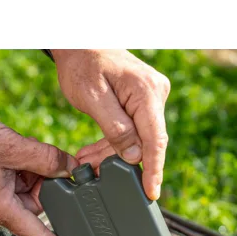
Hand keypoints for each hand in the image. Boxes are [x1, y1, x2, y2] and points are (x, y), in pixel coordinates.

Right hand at [0, 109, 77, 235]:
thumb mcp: (12, 145)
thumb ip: (46, 159)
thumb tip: (69, 167)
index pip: (36, 235)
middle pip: (32, 204)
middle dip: (40, 180)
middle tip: (36, 155)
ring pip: (20, 192)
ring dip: (26, 171)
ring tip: (16, 149)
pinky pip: (7, 186)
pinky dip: (14, 169)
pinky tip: (8, 152)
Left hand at [52, 50, 170, 200]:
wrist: (80, 43)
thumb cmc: (82, 64)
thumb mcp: (93, 98)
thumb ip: (116, 128)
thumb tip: (135, 157)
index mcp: (146, 92)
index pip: (155, 140)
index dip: (153, 170)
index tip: (151, 192)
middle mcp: (156, 94)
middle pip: (146, 141)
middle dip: (121, 162)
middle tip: (92, 171)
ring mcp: (151, 98)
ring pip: (137, 139)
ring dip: (112, 154)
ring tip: (86, 162)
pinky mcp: (142, 102)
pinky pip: (133, 130)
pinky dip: (113, 143)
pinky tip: (94, 153)